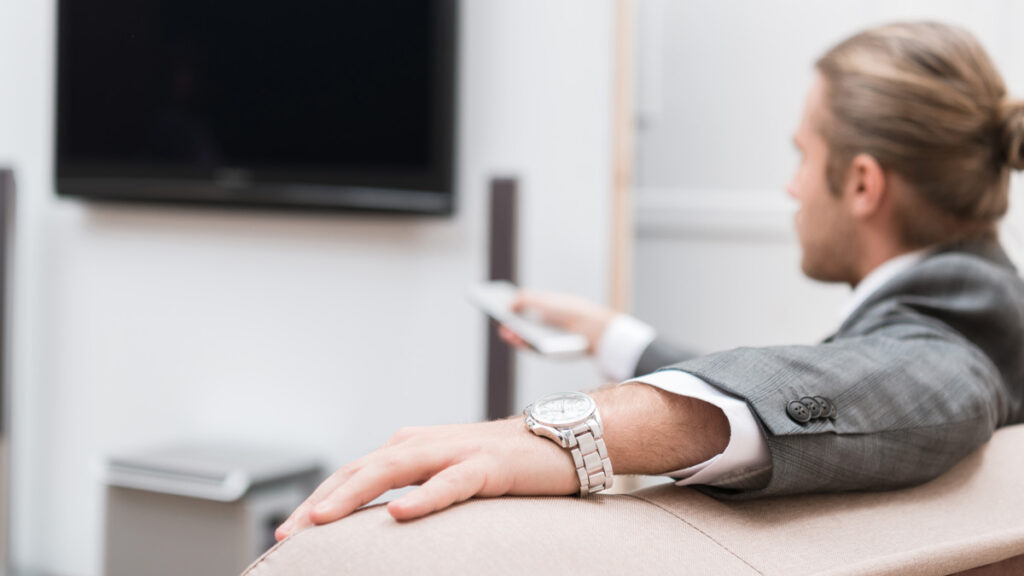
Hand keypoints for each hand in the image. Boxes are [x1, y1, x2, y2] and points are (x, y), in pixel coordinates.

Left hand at [274, 417, 578, 540]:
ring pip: (394, 469)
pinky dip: (423, 497)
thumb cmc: (501, 462)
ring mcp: (454, 451)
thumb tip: (379, 519)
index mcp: (410, 446)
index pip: (353, 473)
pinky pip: (450, 482)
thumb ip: (412, 488)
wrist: (560, 439)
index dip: (317, 499)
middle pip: (361, 470)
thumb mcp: (447, 474)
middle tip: (289, 533)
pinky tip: (399, 512)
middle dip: (321, 501)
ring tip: (322, 520)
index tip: (287, 532)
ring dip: (354, 494)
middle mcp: (424, 443)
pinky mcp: (487, 465)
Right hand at [499, 291, 616, 353]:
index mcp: (543, 309)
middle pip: (520, 323)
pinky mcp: (546, 352)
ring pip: (523, 337)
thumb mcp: (544, 300)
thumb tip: (507, 305)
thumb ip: (524, 299)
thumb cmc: (571, 311)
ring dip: (512, 334)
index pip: (522, 307)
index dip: (509, 306)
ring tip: (504, 330)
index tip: (494, 302)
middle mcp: (542, 325)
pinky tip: (514, 337)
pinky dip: (520, 343)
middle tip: (497, 318)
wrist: (590, 329)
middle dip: (508, 322)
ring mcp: (543, 339)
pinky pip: (530, 348)